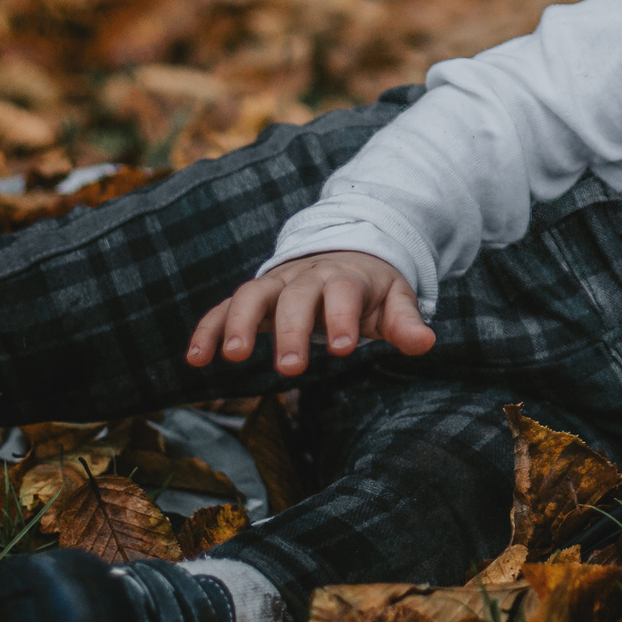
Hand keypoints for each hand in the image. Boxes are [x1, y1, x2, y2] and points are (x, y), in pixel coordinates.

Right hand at [186, 250, 436, 377]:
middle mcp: (307, 276)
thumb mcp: (394, 301)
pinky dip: (208, 328)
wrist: (344, 252)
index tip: (341, 348)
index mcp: (346, 277)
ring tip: (233, 357)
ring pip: (253, 295)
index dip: (341, 317)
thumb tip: (425, 344)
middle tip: (291, 369)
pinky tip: (196, 359)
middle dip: (291, 331)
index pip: (343, 293)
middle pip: (296, 297)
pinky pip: (225, 307)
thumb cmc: (371, 289)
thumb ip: (404, 322)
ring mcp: (277, 284)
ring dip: (239, 323)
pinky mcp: (255, 296)